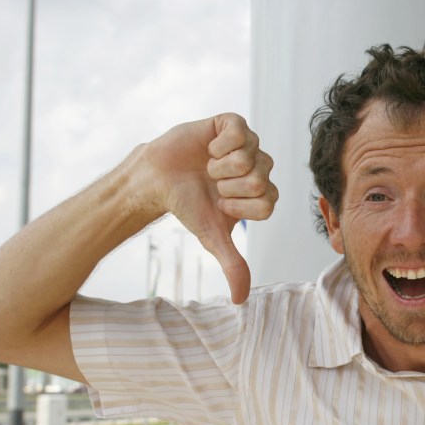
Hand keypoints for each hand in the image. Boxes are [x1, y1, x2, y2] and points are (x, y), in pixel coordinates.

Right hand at [144, 113, 277, 303]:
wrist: (157, 180)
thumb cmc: (188, 206)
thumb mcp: (213, 238)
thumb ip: (233, 265)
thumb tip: (241, 301)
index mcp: (262, 194)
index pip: (267, 203)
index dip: (239, 206)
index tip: (221, 203)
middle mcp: (260, 168)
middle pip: (261, 180)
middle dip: (229, 187)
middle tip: (213, 185)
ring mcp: (249, 145)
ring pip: (250, 158)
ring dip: (221, 167)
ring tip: (208, 168)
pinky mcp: (232, 124)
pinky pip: (240, 132)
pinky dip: (219, 145)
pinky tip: (209, 149)